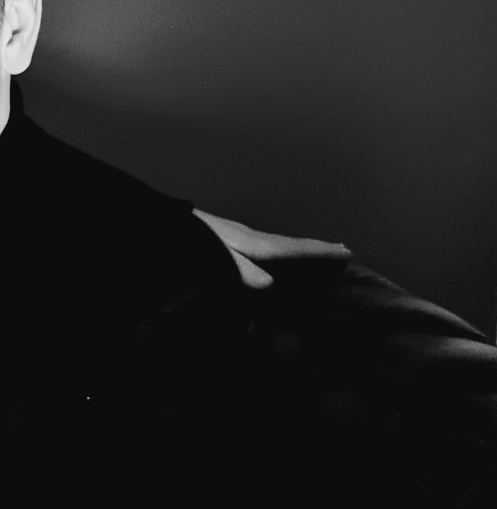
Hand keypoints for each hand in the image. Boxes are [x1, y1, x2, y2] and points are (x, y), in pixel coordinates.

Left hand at [192, 209, 352, 289]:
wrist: (161, 224)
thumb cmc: (189, 242)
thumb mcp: (214, 258)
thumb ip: (240, 272)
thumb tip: (270, 284)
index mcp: (254, 244)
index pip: (295, 249)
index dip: (322, 253)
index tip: (348, 253)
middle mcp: (252, 237)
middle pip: (292, 244)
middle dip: (318, 249)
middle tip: (344, 251)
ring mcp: (240, 237)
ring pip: (279, 244)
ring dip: (301, 249)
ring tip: (319, 251)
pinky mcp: (228, 240)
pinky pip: (265, 246)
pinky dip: (282, 250)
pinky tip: (276, 256)